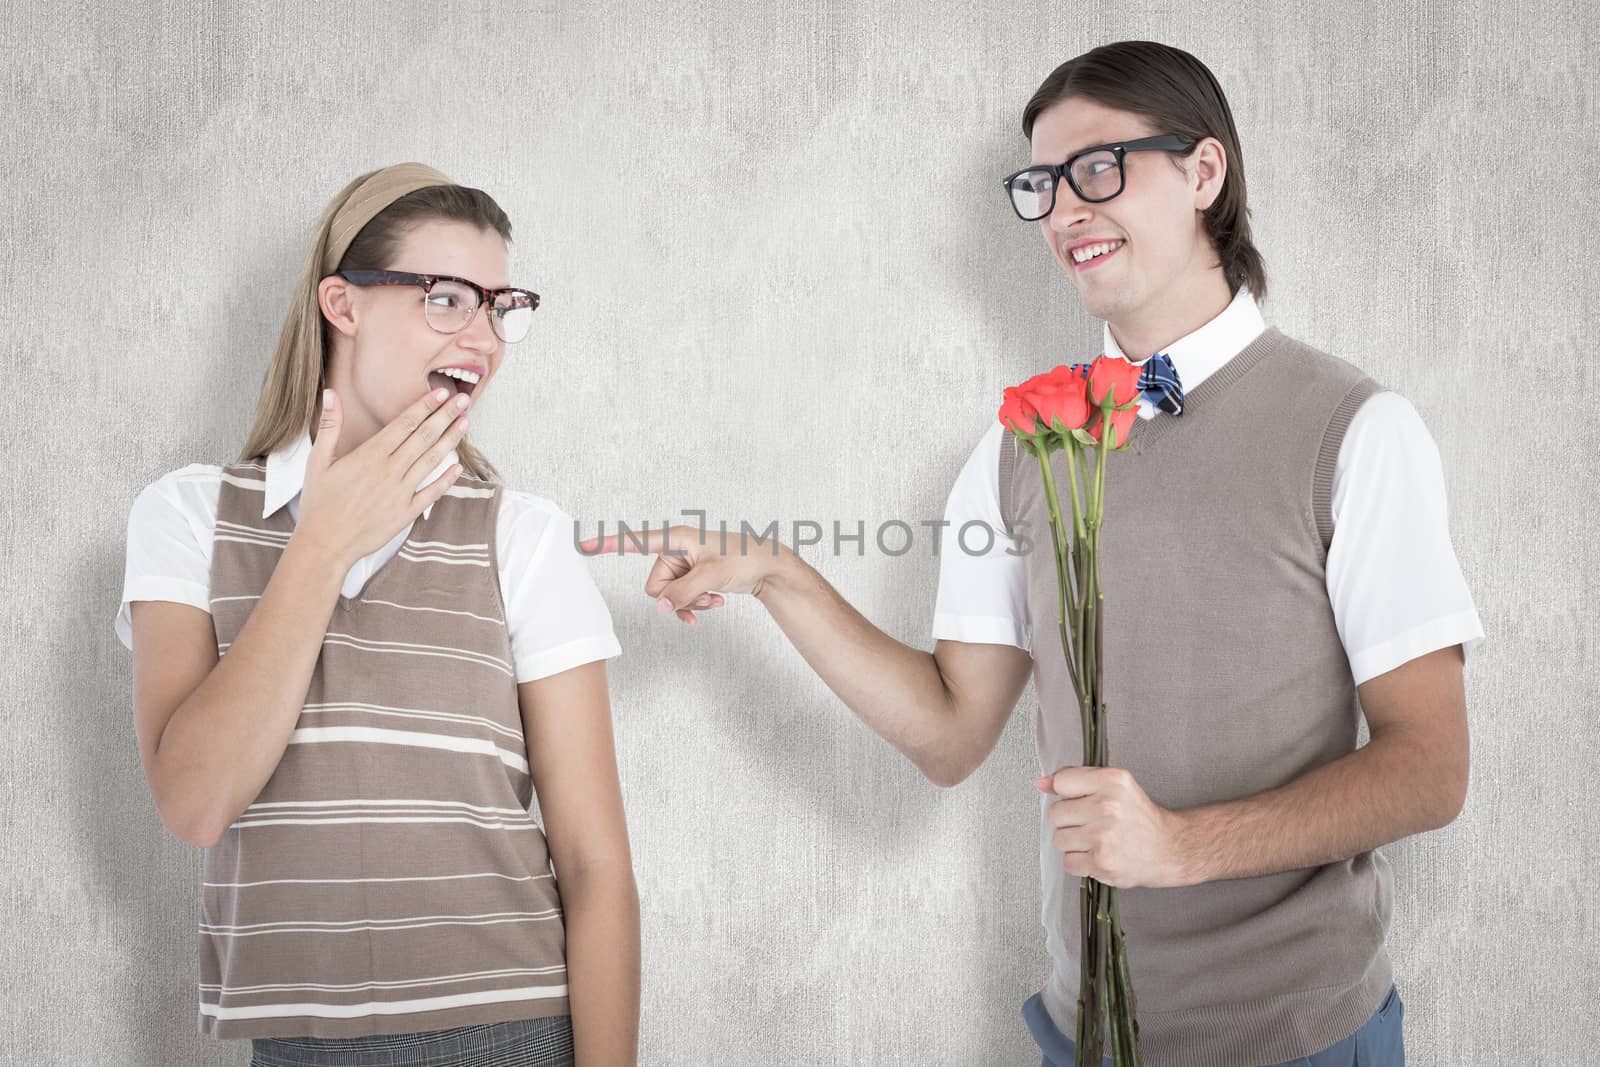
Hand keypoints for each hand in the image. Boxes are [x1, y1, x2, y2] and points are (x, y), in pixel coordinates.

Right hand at [296, 386, 470, 568]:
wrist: (325, 543)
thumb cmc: (320, 502)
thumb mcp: (318, 461)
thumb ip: (330, 426)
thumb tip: (330, 393)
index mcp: (370, 455)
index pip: (405, 423)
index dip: (425, 406)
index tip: (442, 392)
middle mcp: (389, 471)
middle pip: (423, 437)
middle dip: (445, 416)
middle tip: (464, 399)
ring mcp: (400, 492)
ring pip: (431, 461)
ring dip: (450, 440)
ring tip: (465, 423)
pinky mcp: (406, 513)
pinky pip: (432, 493)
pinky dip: (446, 479)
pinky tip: (458, 467)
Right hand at [578, 523, 789, 625]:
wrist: (769, 567)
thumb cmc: (744, 559)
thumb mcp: (711, 577)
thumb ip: (682, 593)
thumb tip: (662, 608)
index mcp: (676, 538)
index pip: (635, 541)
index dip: (609, 543)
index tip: (582, 544)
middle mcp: (676, 549)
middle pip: (655, 585)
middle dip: (677, 597)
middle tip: (705, 596)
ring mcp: (684, 565)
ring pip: (668, 596)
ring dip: (690, 603)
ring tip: (714, 599)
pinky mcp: (692, 577)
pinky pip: (679, 599)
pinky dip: (695, 605)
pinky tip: (714, 603)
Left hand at [1036, 766, 1191, 887]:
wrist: (1169, 849)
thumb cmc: (1139, 817)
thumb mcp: (1115, 786)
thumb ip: (1076, 780)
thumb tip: (1041, 783)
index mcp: (1112, 780)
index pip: (1061, 782)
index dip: (1067, 793)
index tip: (1081, 800)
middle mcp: (1108, 806)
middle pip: (1055, 813)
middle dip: (1069, 821)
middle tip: (1092, 823)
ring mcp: (1103, 836)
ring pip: (1058, 839)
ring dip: (1073, 843)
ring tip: (1096, 840)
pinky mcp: (1101, 862)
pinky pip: (1068, 862)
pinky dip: (1080, 862)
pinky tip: (1098, 855)